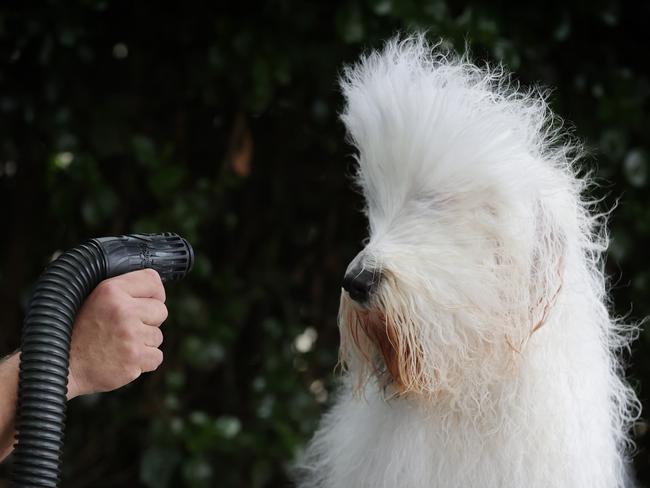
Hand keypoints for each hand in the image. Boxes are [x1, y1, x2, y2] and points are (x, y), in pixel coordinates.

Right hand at [67, 269, 167, 398]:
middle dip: (149, 321)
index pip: (152, 280)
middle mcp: (123, 310)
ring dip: (144, 343)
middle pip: (161, 311)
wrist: (62, 368)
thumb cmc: (78, 333)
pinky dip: (144, 361)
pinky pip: (156, 357)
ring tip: (118, 345)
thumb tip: (154, 288)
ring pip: (158, 336)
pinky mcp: (135, 359)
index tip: (148, 302)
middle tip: (125, 329)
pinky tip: (123, 358)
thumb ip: (121, 291)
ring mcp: (130, 336)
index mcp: (111, 290)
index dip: (154, 293)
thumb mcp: (92, 299)